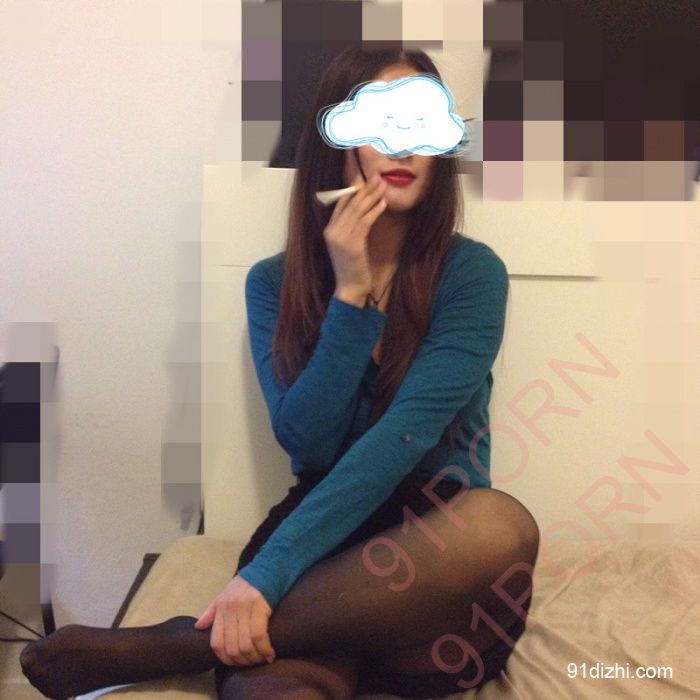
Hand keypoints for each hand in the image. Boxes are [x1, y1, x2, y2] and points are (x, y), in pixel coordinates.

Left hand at [194, 575, 275, 666]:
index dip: (225, 659)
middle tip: (251, 663)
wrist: (267, 568)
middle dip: (243, 661)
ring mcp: (245, 608)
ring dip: (255, 657)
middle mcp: (230, 609)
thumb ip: (212, 611)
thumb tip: (198, 627)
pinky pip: (259, 636)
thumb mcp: (225, 594)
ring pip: (246, 645)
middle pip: (232, 647)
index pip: (216, 643)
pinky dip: (265, 649)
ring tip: (262, 660)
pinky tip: (270, 654)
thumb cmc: (246, 583)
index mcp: (220, 608)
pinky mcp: (260, 607)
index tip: (235, 663)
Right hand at [323, 171, 387, 297]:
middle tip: (377, 176)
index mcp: (329, 229)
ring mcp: (341, 237)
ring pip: (358, 210)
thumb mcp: (348, 244)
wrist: (350, 287)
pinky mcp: (352, 244)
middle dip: (365, 188)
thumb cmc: (352, 267)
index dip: (352, 188)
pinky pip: (365, 222)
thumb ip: (351, 228)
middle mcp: (332, 231)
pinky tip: (383, 203)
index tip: (364, 177)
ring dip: (372, 196)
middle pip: (350, 203)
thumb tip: (363, 209)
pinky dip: (374, 211)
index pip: (340, 202)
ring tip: (382, 185)